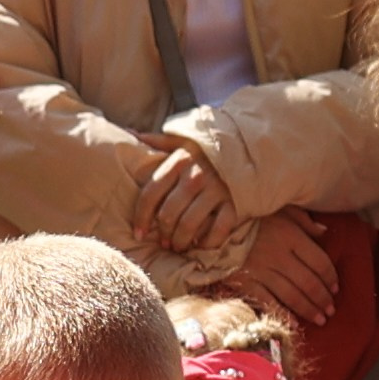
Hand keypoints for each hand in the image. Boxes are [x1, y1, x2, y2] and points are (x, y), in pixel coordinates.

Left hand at [132, 135, 239, 253]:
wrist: (248, 148)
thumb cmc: (208, 149)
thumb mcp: (182, 139)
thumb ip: (157, 141)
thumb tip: (129, 132)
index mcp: (178, 161)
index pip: (151, 194)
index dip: (141, 217)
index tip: (139, 233)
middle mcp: (195, 176)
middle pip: (169, 214)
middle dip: (163, 233)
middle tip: (164, 242)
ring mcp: (216, 191)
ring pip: (189, 225)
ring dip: (181, 241)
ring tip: (178, 247)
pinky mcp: (234, 204)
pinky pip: (217, 231)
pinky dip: (207, 242)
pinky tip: (201, 245)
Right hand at [233, 210, 337, 325]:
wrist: (211, 222)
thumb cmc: (250, 215)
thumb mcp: (279, 209)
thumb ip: (302, 220)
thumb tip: (324, 232)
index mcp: (290, 235)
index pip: (319, 261)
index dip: (331, 277)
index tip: (336, 288)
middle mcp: (279, 255)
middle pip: (309, 282)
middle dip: (323, 299)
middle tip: (331, 310)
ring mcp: (262, 271)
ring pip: (292, 295)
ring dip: (309, 310)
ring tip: (320, 319)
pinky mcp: (245, 282)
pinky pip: (268, 302)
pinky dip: (283, 314)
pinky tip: (294, 324)